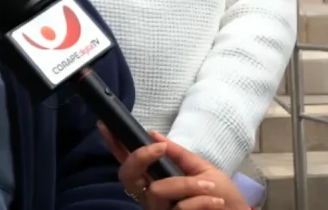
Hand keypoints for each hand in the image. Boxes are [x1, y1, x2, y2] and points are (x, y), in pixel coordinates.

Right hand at [99, 124, 248, 209]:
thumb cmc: (222, 197)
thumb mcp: (202, 169)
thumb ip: (178, 154)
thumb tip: (152, 133)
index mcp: (156, 180)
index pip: (128, 162)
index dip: (114, 145)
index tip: (105, 126)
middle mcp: (151, 196)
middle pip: (126, 175)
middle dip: (140, 157)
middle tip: (160, 148)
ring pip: (159, 190)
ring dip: (188, 185)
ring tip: (211, 187)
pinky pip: (180, 208)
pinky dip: (201, 201)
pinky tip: (216, 202)